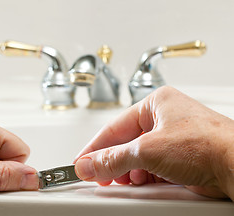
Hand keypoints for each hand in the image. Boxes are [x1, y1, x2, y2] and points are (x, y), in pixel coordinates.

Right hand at [74, 86, 233, 199]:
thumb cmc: (206, 144)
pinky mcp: (179, 159)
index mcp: (156, 104)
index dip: (95, 146)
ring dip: (128, 172)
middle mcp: (163, 120)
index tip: (82, 162)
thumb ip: (114, 159)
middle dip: (113, 161)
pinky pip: (151, 168)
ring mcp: (171, 141)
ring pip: (137, 158)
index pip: (114, 126)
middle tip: (98, 175)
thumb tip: (90, 164)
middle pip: (125, 143)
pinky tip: (140, 183)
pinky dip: (143, 178)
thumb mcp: (149, 150)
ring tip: (121, 180)